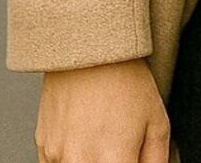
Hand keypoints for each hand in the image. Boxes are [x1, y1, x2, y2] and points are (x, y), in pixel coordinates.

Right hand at [35, 59, 169, 162]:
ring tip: (102, 136)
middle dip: (112, 160)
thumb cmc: (126, 81)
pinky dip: (73, 157)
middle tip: (118, 144)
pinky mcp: (44, 148)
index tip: (132, 155)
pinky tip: (85, 134)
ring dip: (91, 159)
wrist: (91, 49)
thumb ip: (156, 160)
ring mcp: (59, 156)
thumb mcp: (157, 120)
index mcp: (114, 161)